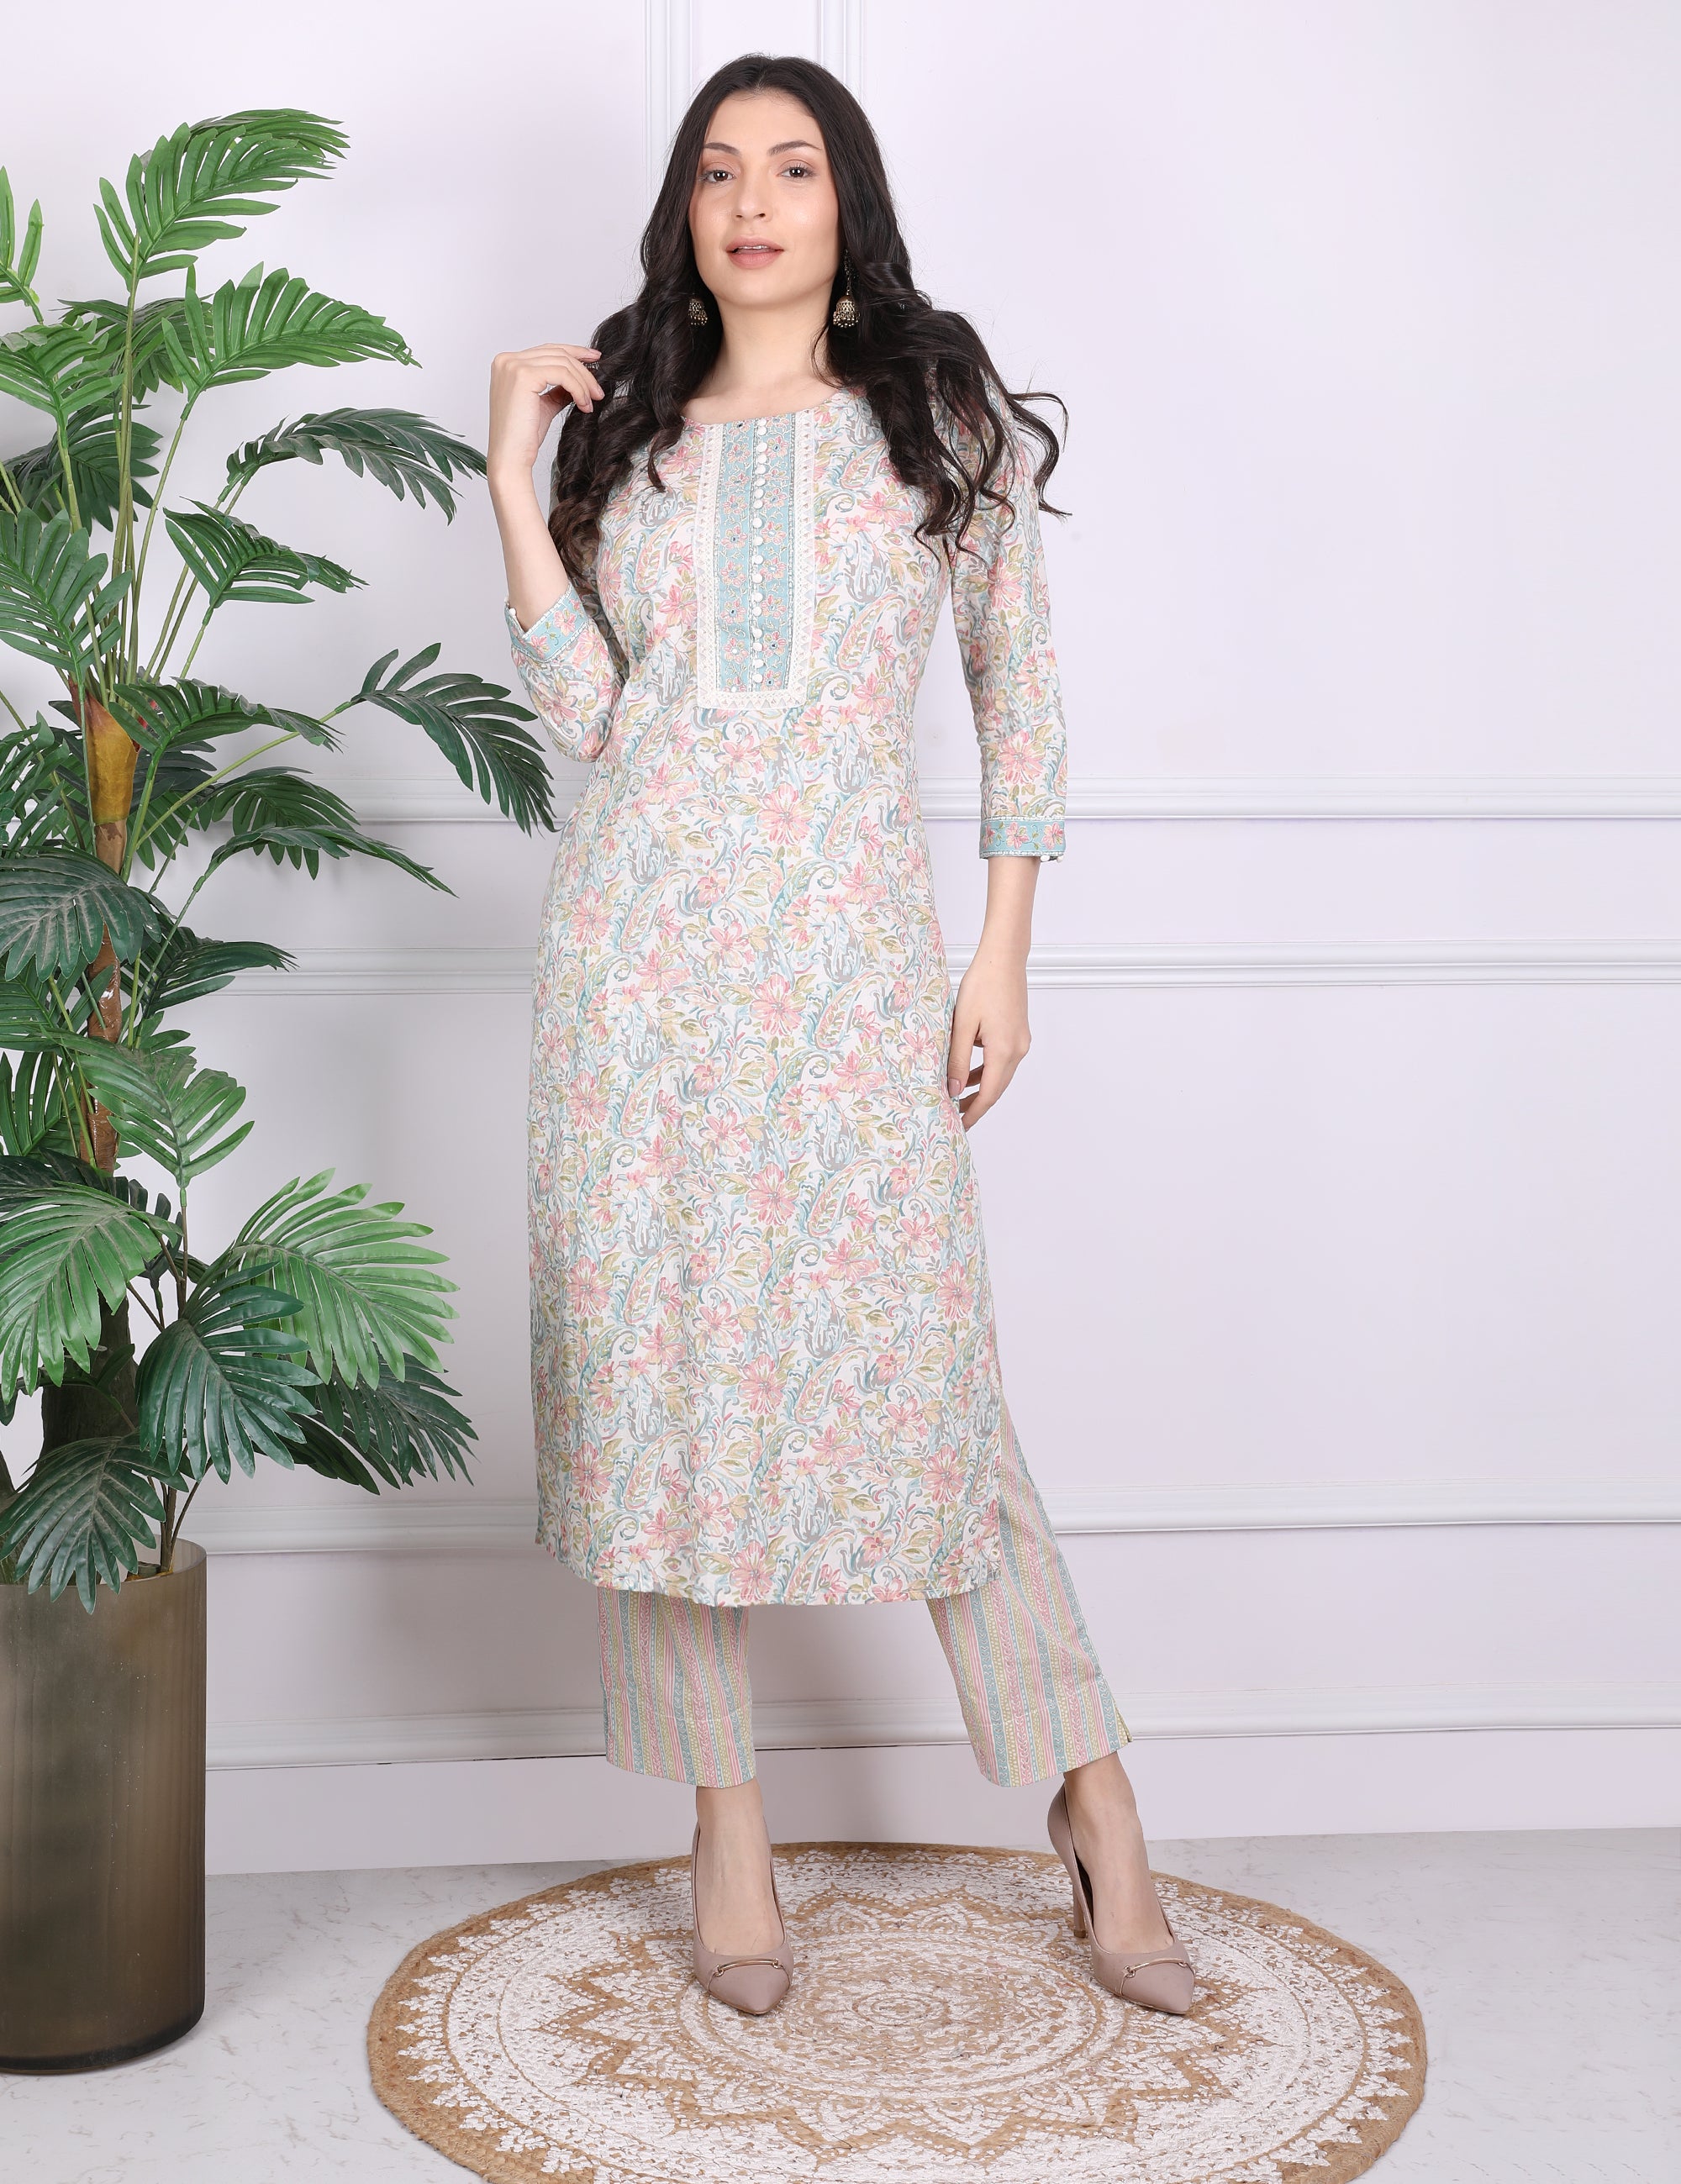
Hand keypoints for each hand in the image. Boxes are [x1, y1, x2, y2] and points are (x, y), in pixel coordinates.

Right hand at [487, 342, 604, 482]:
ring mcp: (513, 366)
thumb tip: (579, 379)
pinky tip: (584, 404)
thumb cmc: (523, 438)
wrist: (511, 458)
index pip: (547, 350)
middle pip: (557, 353)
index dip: (574, 352)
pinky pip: (563, 374)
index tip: (595, 359)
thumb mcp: (544, 405)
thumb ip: (557, 388)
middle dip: (583, 370)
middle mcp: (507, 360)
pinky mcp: (524, 376)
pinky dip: (578, 389)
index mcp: (507, 364)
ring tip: (593, 401)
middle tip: (598, 389)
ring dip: (584, 382)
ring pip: (563, 363)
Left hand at [945, 948, 1030, 1128]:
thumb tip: (954, 1089)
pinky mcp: (1018, 1033)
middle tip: (956, 1117)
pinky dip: (987, 1070)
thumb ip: (958, 1060)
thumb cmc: (982, 985)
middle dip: (977, 1104)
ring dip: (982, 1088)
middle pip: (997, 1088)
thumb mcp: (962, 1025)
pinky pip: (1002, 1060)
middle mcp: (1018, 1049)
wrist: (1003, 958)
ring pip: (1000, 1074)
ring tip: (959, 1098)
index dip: (974, 1113)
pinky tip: (971, 1073)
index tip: (960, 1126)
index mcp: (1004, 1050)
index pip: (989, 1094)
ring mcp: (1021, 1041)